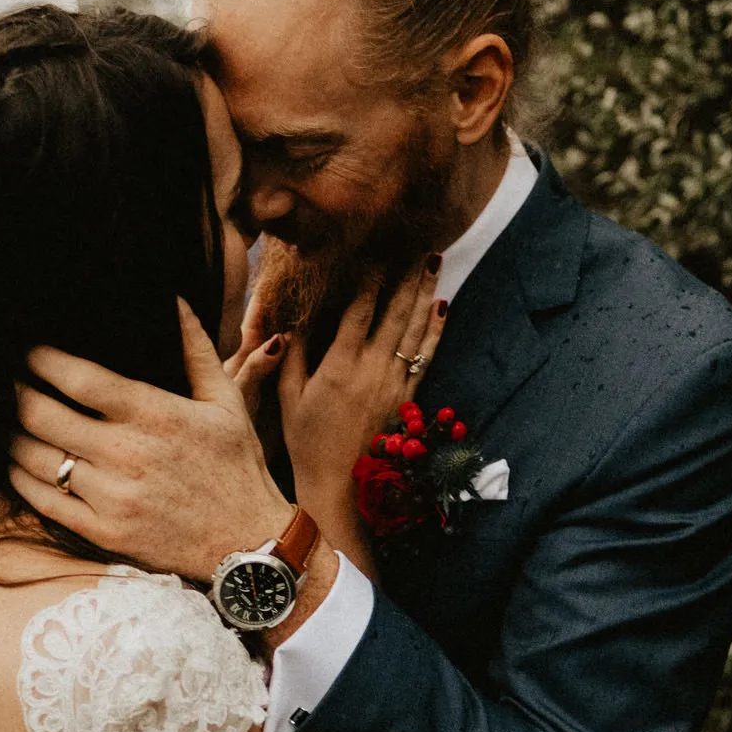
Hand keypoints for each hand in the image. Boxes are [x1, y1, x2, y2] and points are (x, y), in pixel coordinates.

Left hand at [9, 299, 294, 579]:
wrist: (250, 543)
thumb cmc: (236, 467)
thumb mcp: (226, 401)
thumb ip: (196, 348)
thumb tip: (174, 299)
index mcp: (154, 414)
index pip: (78, 378)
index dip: (41, 360)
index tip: (27, 350)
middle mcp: (127, 454)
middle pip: (42, 414)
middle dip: (16, 392)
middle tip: (9, 382)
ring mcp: (112, 496)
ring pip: (34, 458)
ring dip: (13, 435)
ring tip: (11, 421)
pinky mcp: (104, 533)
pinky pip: (43, 502)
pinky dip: (21, 479)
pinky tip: (19, 465)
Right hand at [278, 258, 447, 524]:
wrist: (339, 485)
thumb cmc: (306, 442)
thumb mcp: (289, 397)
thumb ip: (291, 356)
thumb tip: (290, 319)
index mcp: (339, 365)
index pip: (358, 311)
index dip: (368, 279)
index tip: (376, 252)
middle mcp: (372, 369)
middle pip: (395, 313)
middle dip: (407, 276)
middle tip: (419, 245)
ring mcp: (394, 383)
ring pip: (415, 330)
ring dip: (425, 293)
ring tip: (434, 263)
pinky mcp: (408, 397)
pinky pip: (426, 356)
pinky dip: (435, 330)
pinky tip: (442, 308)